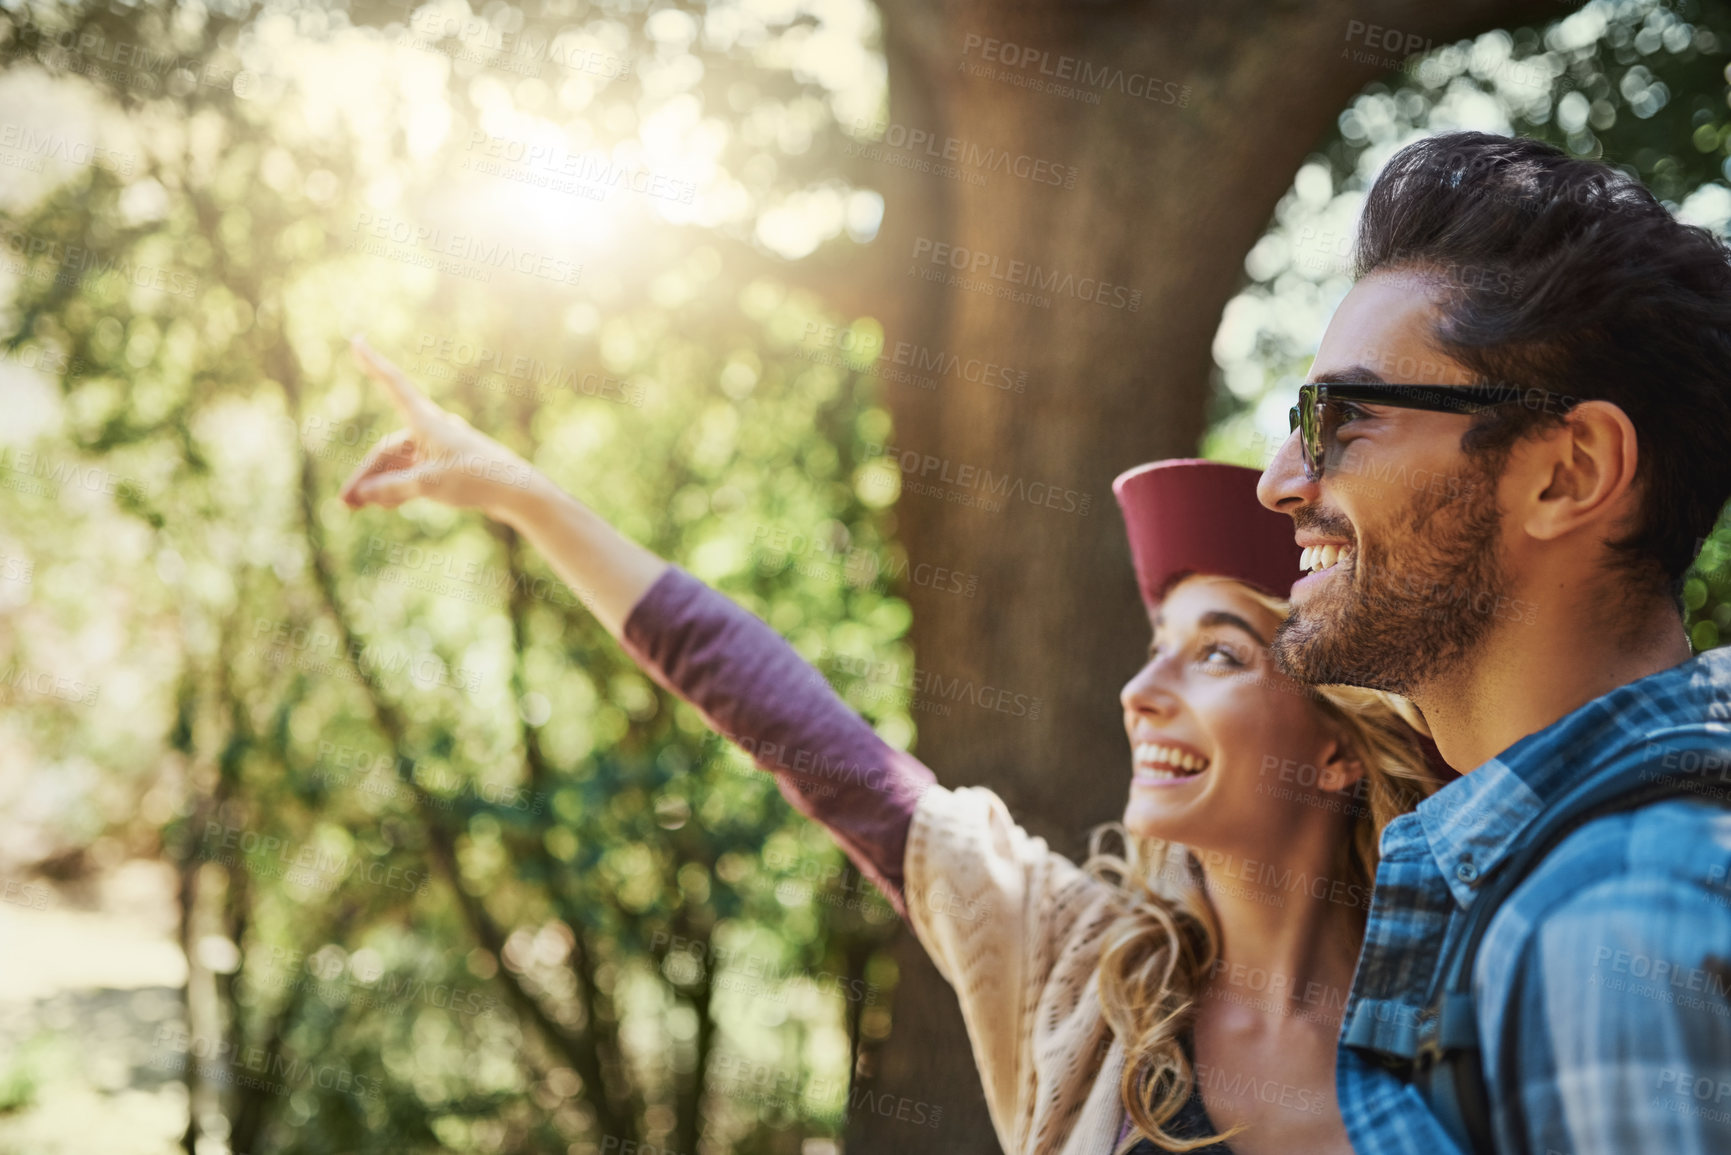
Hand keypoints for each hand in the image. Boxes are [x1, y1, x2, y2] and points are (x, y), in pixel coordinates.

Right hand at [339, 336, 539, 516]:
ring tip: (360, 508)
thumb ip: (392, 488)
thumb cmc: (475, 480)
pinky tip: (387, 505)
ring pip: (400, 465)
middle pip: (389, 449)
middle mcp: (432, 429)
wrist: (517, 491)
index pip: (393, 385)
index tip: (358, 340)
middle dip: (367, 476)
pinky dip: (400, 486)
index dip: (373, 364)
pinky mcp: (449, 466)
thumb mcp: (428, 485)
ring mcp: (440, 448)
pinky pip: (415, 473)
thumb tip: (364, 494)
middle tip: (346, 503)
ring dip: (381, 485)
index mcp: (427, 421)